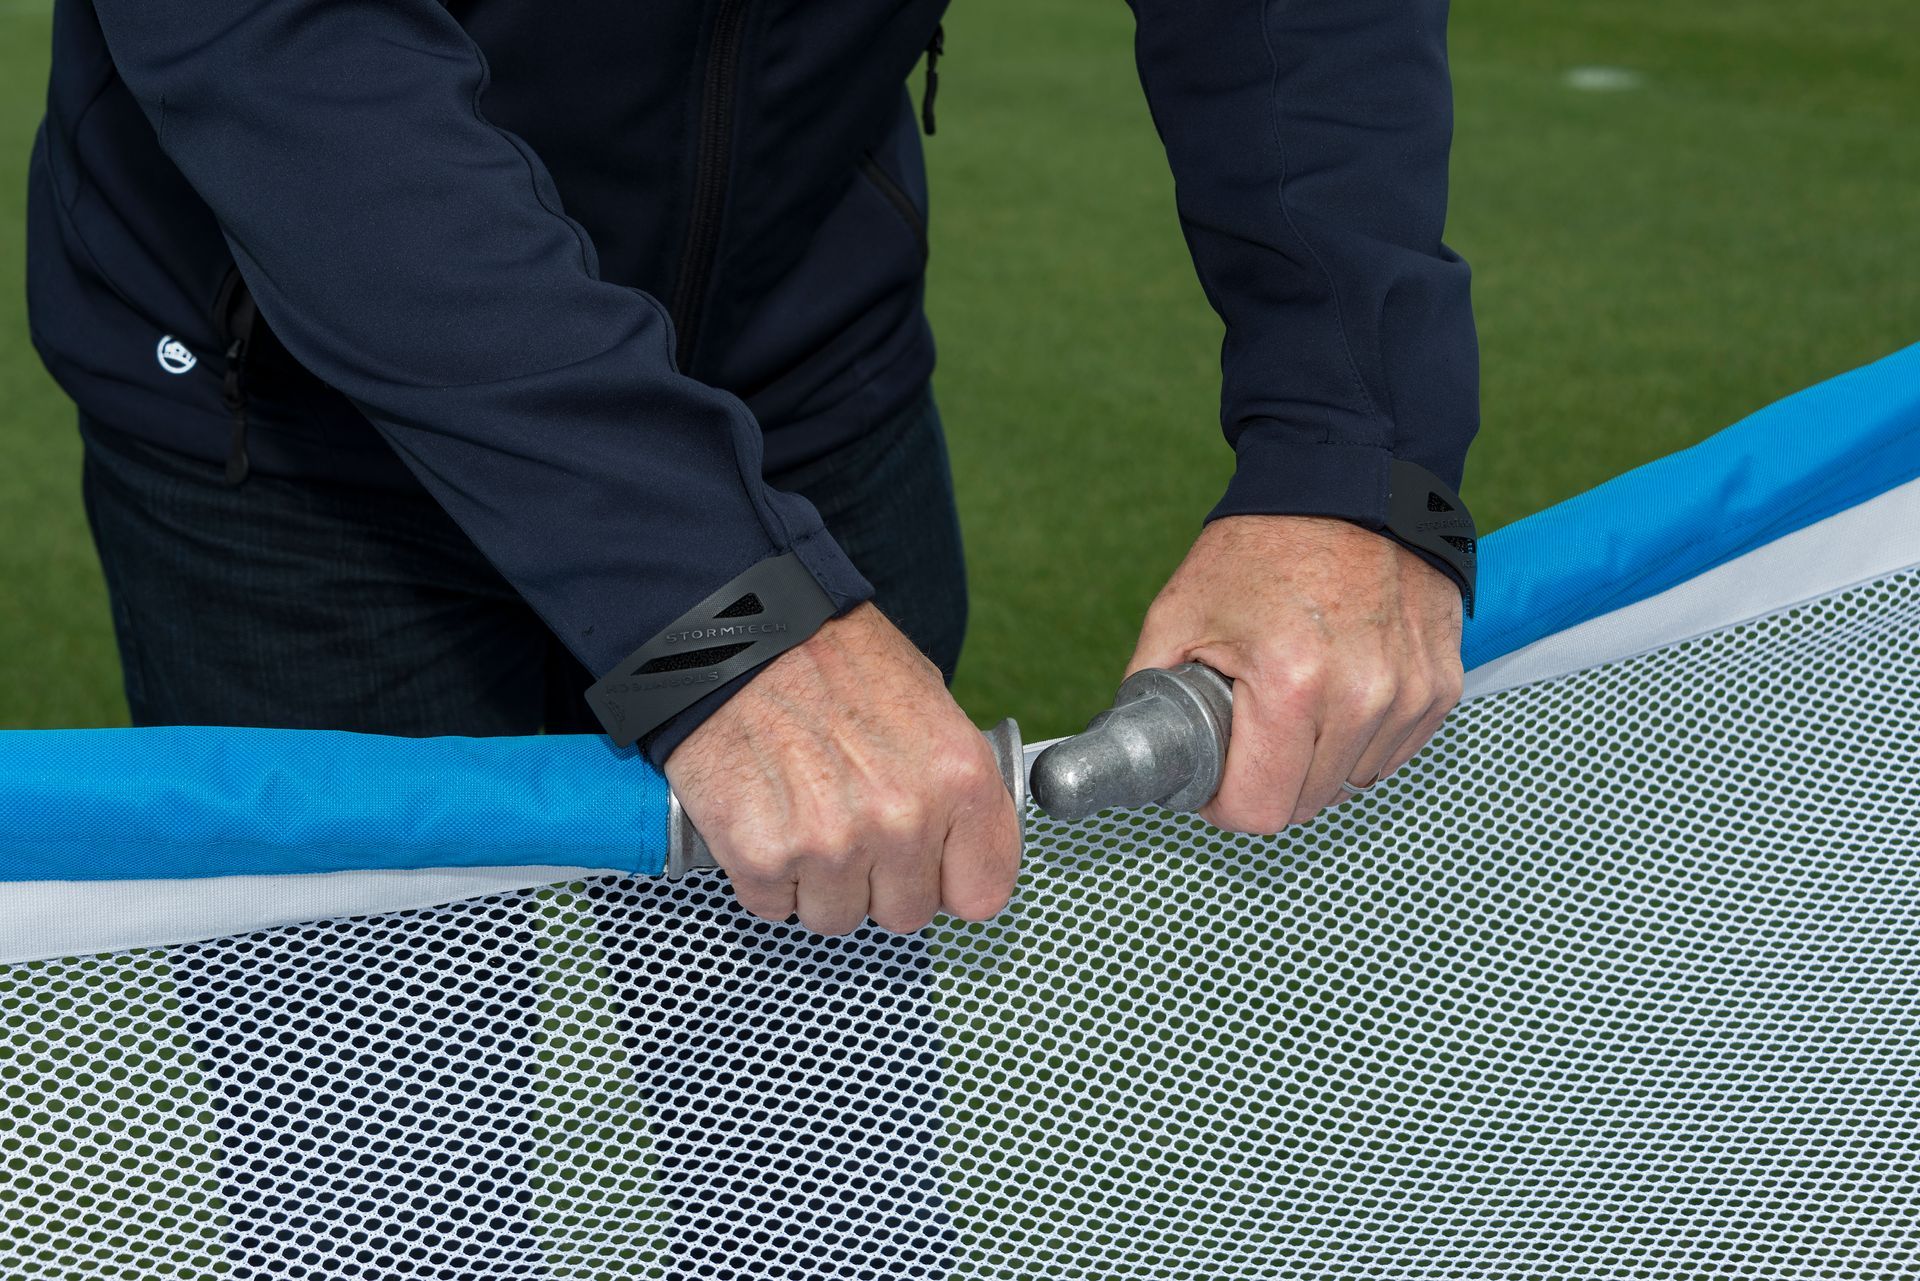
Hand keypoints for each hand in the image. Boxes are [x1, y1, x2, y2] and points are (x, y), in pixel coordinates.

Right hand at [663, 602, 1021, 935]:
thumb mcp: (928, 702)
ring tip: (804, 813)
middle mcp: (903, 819)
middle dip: (880, 881)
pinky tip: (766, 817)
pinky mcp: (764, 856)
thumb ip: (952, 787)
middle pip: (906, 914)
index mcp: (960, 778)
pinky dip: (765, 874)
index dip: (951, 879)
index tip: (931, 866)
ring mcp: (832, 844)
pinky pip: (774, 905)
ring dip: (820, 881)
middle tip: (851, 824)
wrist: (739, 635)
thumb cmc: (830, 657)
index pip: (983, 893)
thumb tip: (962, 842)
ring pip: (837, 917)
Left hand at [1127, 514, 1463, 831]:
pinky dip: (1360, 740)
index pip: (1259, 810)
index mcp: (1290, 684)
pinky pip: (1391, 754)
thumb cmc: (1260, 547)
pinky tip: (1339, 690)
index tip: (1213, 777)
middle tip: (1249, 730)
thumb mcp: (1177, 614)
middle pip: (1306, 805)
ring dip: (1317, 762)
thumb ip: (1148, 693)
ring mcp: (1410, 692)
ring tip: (1296, 700)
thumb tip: (1135, 755)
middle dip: (1268, 781)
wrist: (1350, 484)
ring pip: (1351, 784)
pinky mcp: (1441, 686)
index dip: (1223, 805)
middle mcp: (1362, 695)